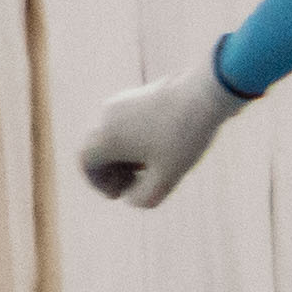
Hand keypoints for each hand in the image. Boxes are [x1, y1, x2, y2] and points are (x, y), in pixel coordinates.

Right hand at [81, 56, 248, 207]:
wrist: (205, 93)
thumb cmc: (184, 138)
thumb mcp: (167, 178)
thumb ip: (145, 197)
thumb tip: (130, 198)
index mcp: (107, 137)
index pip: (87, 162)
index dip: (98, 182)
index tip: (118, 194)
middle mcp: (107, 116)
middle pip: (97, 147)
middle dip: (111, 170)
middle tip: (134, 184)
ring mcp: (122, 100)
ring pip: (112, 133)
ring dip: (123, 154)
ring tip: (148, 167)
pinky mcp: (138, 93)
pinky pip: (125, 121)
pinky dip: (132, 138)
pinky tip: (158, 147)